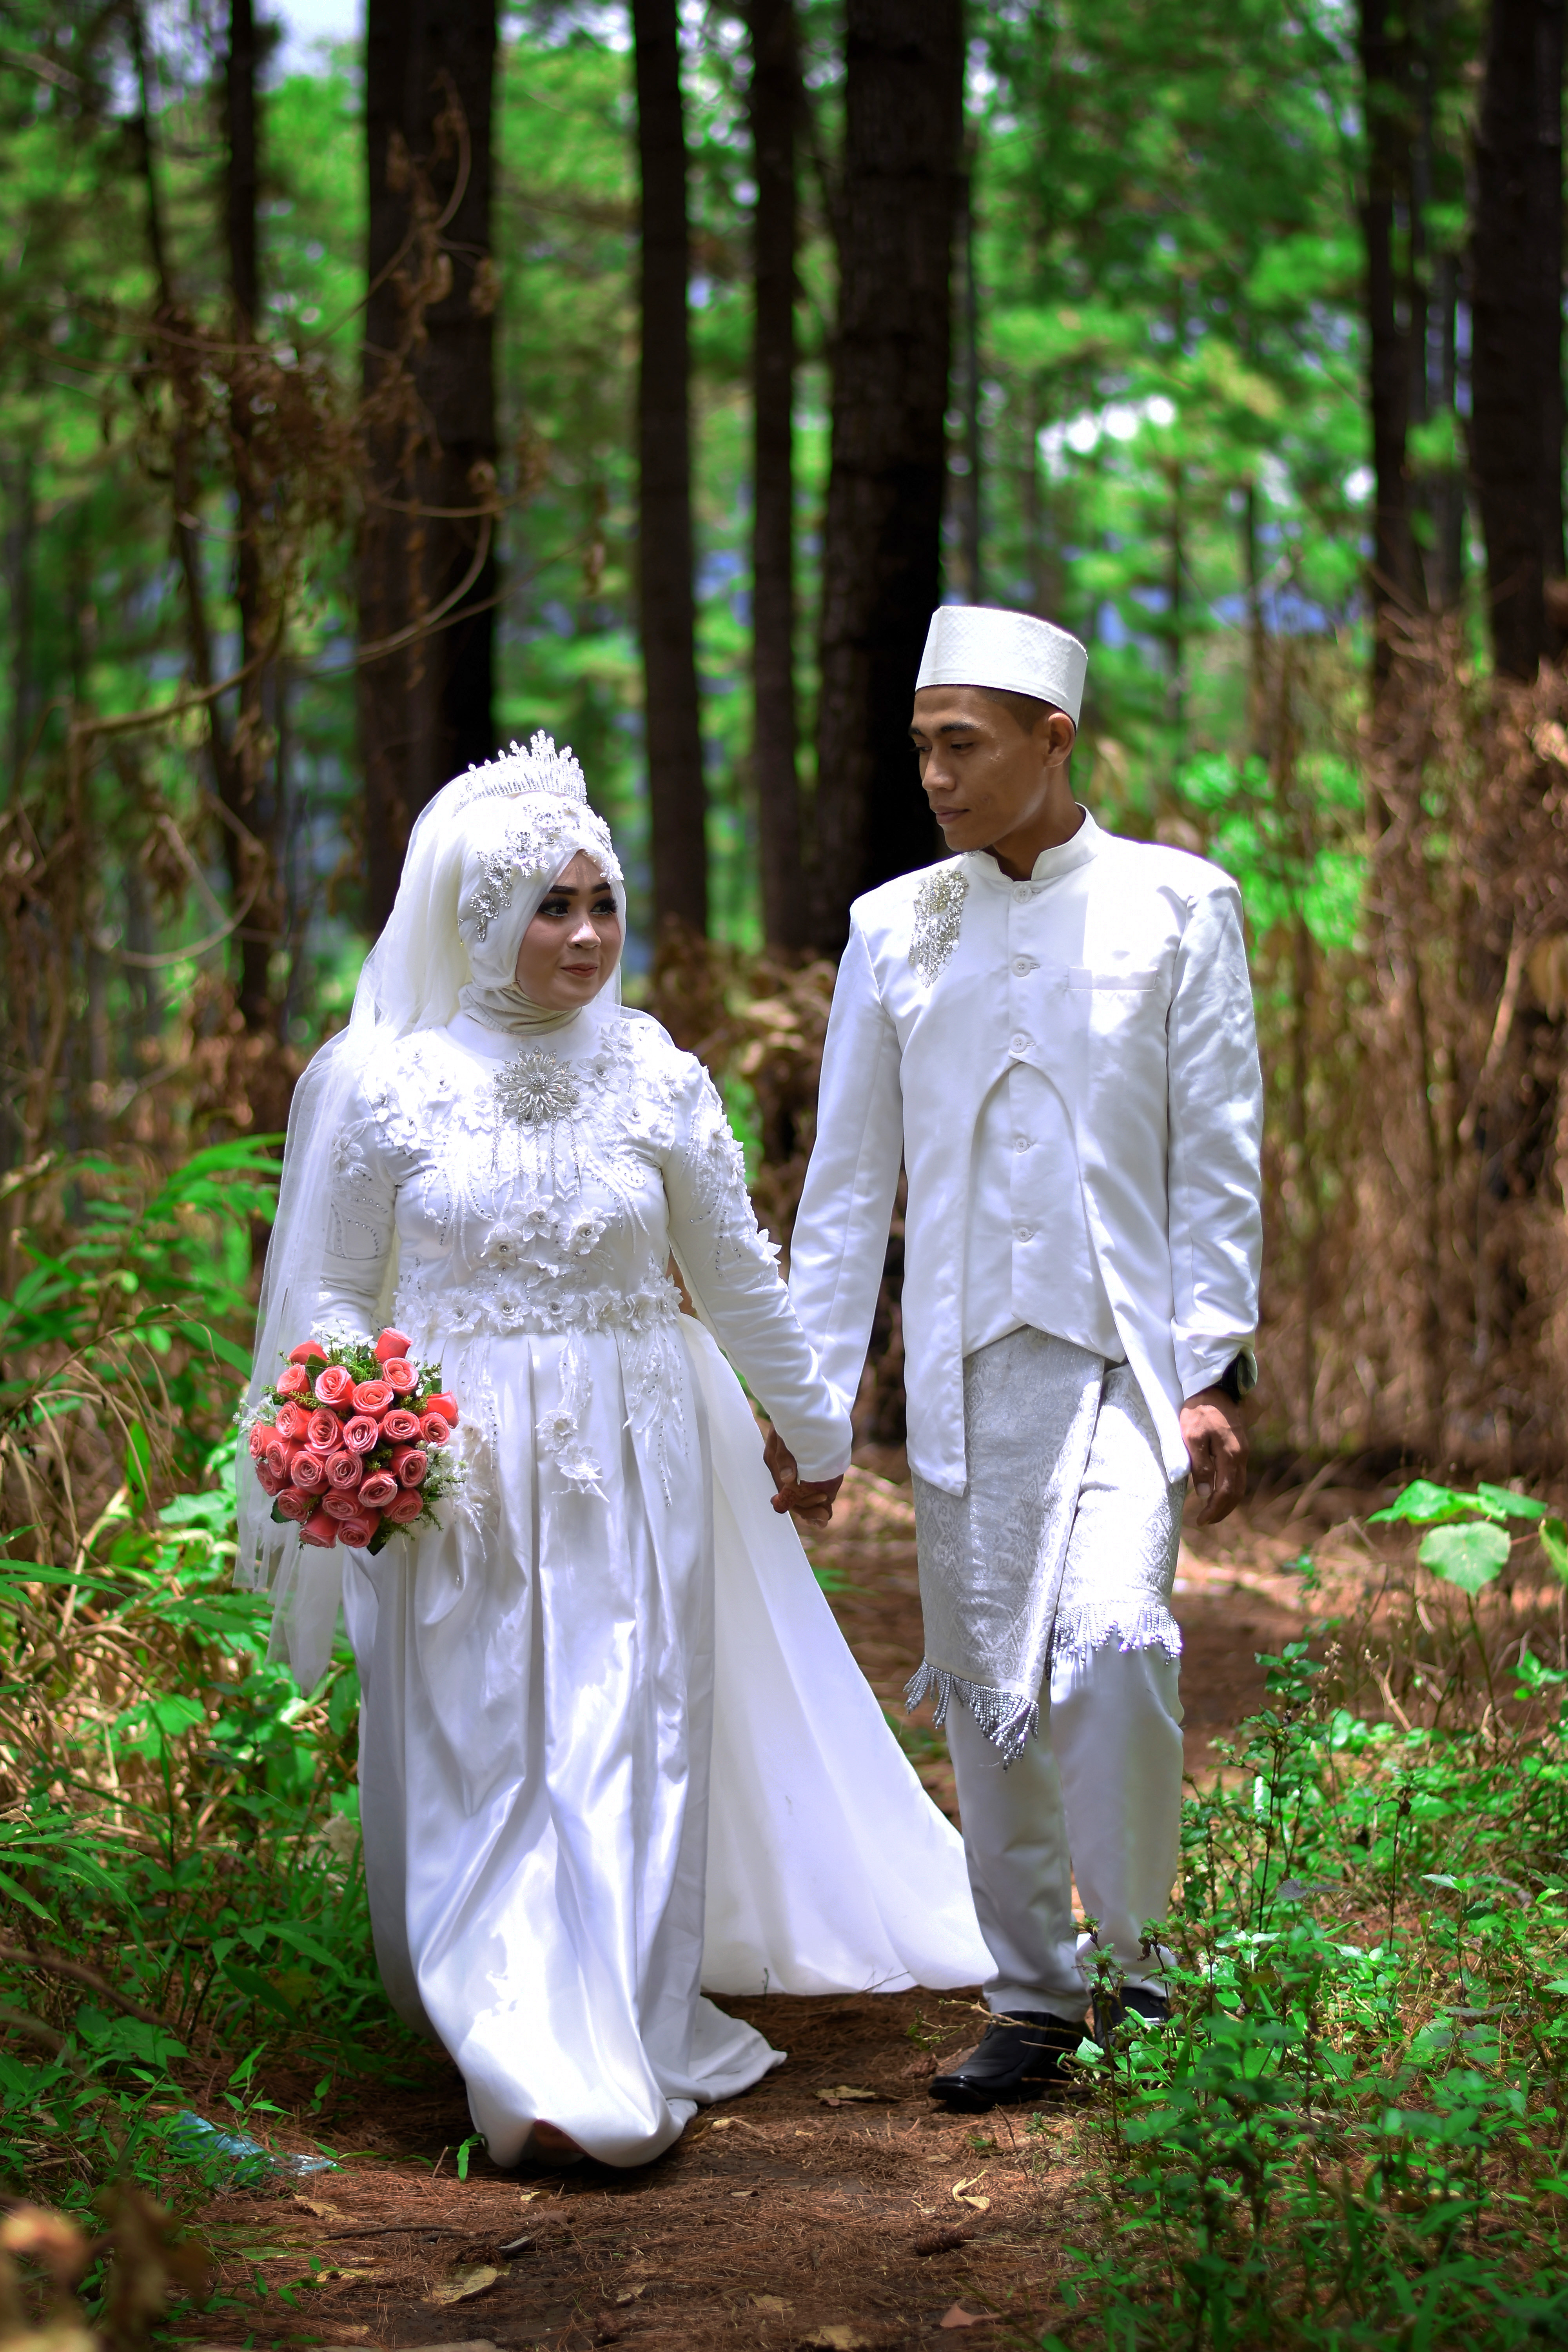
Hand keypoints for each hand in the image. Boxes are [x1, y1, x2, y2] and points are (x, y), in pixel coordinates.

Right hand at [763, 1425, 843, 1528]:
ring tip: (825, 1516)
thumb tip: (787, 1479)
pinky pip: (808, 1486)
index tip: (822, 1509)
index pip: (787, 1496)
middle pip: (794, 1499)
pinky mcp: (804, 1464)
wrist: (804, 1401)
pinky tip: (824, 1507)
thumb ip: (785, 1456)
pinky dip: (815, 1498)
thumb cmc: (792, 1416)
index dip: (804, 1507)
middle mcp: (783, 1470)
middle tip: (825, 1517)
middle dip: (809, 1510)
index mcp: (776, 1465)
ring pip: (801, 1495)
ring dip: (813, 1507)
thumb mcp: (785, 1434)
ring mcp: (793, 1469)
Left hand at [1179, 1386, 1249, 1525]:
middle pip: (1237, 1492)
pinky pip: (1238, 1474)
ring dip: (1227, 1501)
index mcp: (1231, 1454)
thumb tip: (1203, 1492)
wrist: (1211, 1386)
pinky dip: (1229, 1488)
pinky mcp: (1240, 1446)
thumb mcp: (1192, 1437)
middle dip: (1222, 1510)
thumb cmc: (1197, 1410)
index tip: (1201, 1520)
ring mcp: (1243, 1450)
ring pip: (1239, 1484)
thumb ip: (1199, 1465)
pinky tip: (1217, 1491)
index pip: (1225, 1491)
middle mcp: (1242, 1455)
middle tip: (1206, 1521)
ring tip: (1211, 1511)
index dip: (1215, 1509)